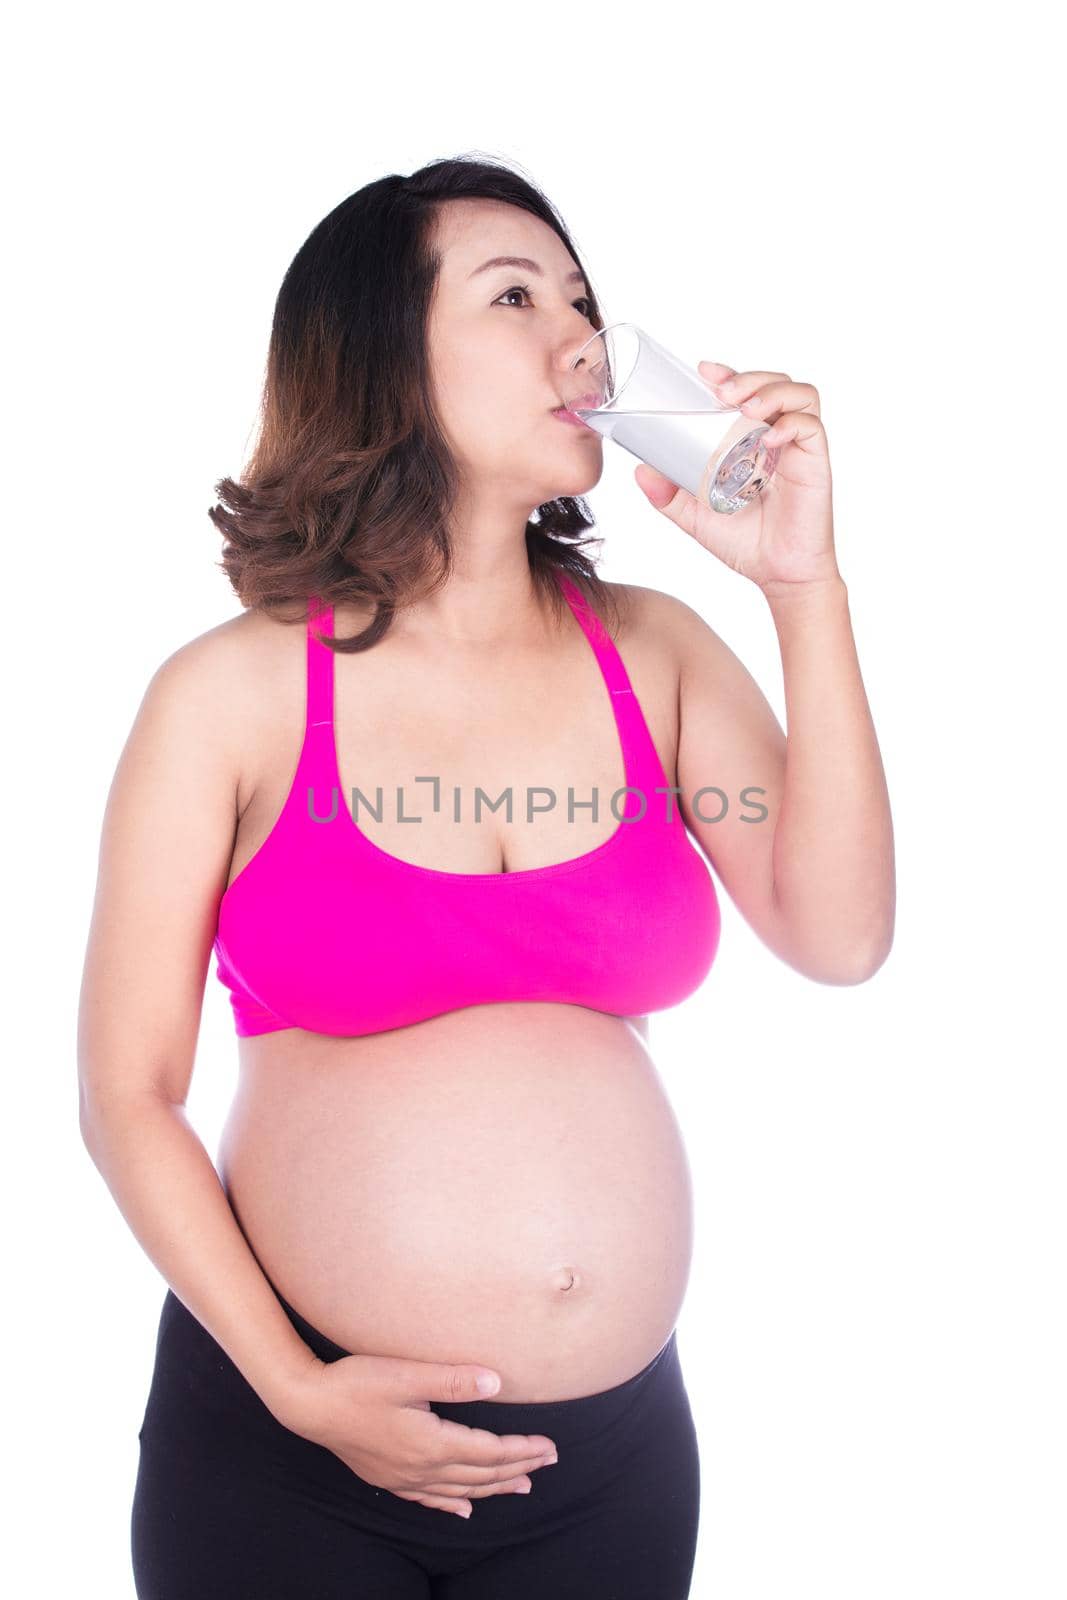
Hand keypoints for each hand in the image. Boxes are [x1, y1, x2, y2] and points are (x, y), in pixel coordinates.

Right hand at [277, 1350, 559, 1518]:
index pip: (490, 1452)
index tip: (550, 1447)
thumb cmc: (357, 1384)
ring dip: (494, 1488)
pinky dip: (452, 1504)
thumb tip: (497, 1382)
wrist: (308, 1405)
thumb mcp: (406, 1375)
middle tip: (548, 1462)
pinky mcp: (388, 1478)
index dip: (522, 1450)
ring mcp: (404, 1478)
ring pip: (461, 1490)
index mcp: (432, 1444)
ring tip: (522, 1485)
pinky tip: (464, 1509)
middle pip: (481, 1475)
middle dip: (518, 1468)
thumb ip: (453, 1380)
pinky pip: (429, 1499)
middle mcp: (422, 1469)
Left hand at [634, 359, 839, 594]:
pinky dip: (791, 424)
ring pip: (799, 394)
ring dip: (772, 391)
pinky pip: (811, 427)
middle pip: (775, 383)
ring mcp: (798, 448)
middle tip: (723, 390)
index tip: (703, 371)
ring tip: (746, 407)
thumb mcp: (696, 516)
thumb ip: (669, 496)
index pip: (746, 392)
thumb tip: (640, 471)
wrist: (777, 575)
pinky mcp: (815, 462)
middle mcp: (777, 437)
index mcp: (751, 440)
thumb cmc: (744, 543)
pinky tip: (769, 439)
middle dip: (749, 377)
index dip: (729, 373)